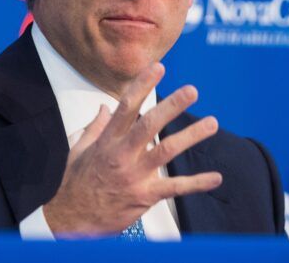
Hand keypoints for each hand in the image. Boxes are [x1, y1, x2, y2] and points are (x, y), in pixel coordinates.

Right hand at [42, 62, 221, 236]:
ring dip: (191, 136)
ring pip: (167, 150)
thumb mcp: (79, 151)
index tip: (158, 68)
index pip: (126, 106)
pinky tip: (216, 177)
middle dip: (172, 105)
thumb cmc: (75, 184)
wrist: (72, 220)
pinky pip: (174, 188)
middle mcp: (121, 155)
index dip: (142, 85)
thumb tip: (105, 107)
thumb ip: (96, 128)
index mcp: (107, 141)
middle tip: (192, 90)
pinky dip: (197, 183)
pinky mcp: (144, 197)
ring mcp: (134, 176)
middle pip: (149, 124)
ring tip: (212, 123)